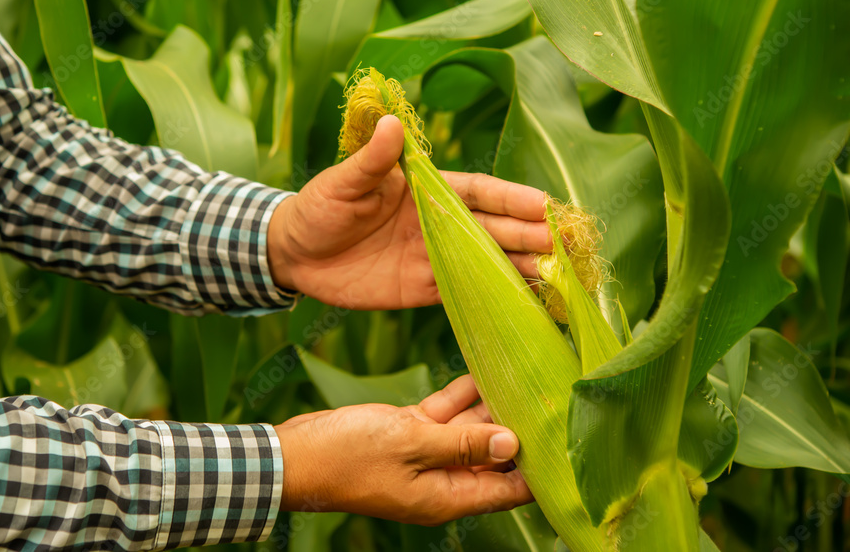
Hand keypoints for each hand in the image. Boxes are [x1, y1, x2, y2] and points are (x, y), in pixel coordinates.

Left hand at [267, 115, 551, 308]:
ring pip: (488, 261)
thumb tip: (393, 124)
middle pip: (494, 228)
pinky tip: (527, 303)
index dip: (513, 199)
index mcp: (426, 189)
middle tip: (570, 248)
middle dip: (532, 236)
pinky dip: (495, 297)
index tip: (548, 207)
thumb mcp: (343, 182)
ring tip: (562, 278)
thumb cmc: (318, 206)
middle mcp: (438, 222)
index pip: (479, 192)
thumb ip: (372, 160)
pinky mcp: (423, 288)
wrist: (293, 254)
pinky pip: (466, 292)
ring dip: (522, 268)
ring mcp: (434, 256)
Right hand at [274, 375, 532, 525]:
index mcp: (447, 496)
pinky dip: (461, 395)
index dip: (539, 467)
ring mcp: (425, 455)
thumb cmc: (348, 456)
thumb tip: (514, 444)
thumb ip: (463, 444)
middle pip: (494, 456)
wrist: (297, 454)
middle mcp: (442, 479)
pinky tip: (482, 369)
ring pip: (471, 430)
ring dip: (492, 405)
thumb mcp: (411, 444)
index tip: (567, 436)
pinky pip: (444, 415)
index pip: (509, 490)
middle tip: (552, 392)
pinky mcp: (408, 433)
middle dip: (521, 427)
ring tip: (525, 373)